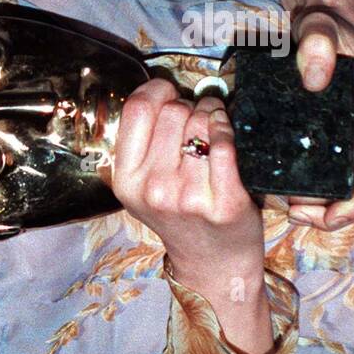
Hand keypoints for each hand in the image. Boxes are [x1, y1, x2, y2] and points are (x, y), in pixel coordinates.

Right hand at [112, 78, 263, 275]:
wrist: (212, 263)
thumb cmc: (180, 217)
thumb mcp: (143, 186)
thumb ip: (144, 145)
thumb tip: (165, 92)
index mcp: (126, 180)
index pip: (136, 110)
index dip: (156, 90)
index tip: (168, 93)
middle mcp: (152, 189)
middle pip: (172, 112)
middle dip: (187, 106)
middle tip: (194, 118)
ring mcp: (187, 197)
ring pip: (201, 122)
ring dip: (211, 115)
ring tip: (212, 127)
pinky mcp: (224, 203)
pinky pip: (225, 145)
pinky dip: (228, 130)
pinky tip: (226, 131)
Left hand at [287, 1, 353, 230]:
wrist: (330, 16)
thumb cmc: (328, 23)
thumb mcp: (319, 27)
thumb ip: (317, 44)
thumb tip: (314, 81)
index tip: (321, 217)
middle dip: (334, 211)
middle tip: (291, 213)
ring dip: (326, 202)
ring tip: (285, 203)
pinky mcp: (352, 130)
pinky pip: (344, 169)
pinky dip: (321, 185)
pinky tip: (290, 186)